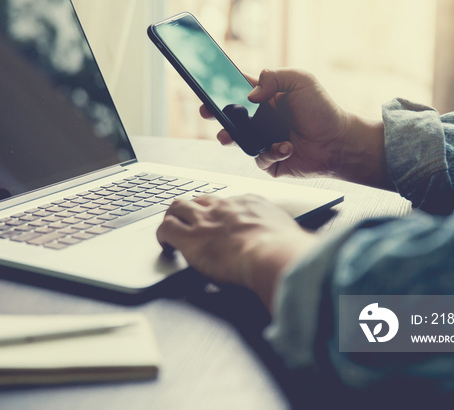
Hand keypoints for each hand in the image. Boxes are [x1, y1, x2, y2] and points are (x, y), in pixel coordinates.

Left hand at [156, 194, 315, 309]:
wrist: (274, 255)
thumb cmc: (286, 250)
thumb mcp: (288, 233)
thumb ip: (281, 235)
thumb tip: (291, 244)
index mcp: (248, 203)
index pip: (226, 201)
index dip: (218, 213)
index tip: (218, 223)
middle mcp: (224, 207)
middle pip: (199, 199)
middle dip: (191, 209)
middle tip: (188, 222)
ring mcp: (205, 220)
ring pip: (177, 207)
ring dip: (173, 218)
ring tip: (172, 231)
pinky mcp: (190, 238)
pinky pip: (165, 228)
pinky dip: (162, 236)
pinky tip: (166, 246)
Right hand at [200, 68, 391, 188]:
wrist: (339, 143)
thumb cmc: (323, 110)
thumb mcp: (301, 81)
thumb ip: (274, 78)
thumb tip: (250, 95)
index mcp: (266, 98)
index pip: (237, 89)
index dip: (220, 86)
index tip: (206, 85)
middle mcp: (261, 119)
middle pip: (230, 115)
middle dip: (215, 114)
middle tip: (207, 111)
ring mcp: (263, 140)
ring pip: (237, 140)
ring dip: (231, 137)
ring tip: (227, 137)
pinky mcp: (269, 161)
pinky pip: (258, 158)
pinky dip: (270, 152)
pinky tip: (286, 147)